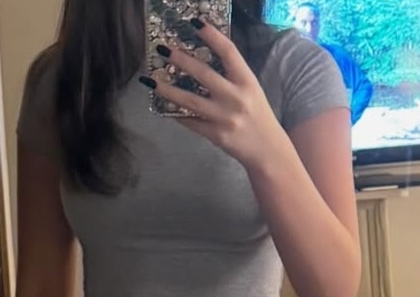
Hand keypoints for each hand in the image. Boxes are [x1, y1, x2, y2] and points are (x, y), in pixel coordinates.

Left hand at [143, 20, 284, 169]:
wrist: (268, 150)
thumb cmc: (258, 116)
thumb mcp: (252, 91)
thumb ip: (232, 77)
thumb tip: (203, 61)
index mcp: (247, 82)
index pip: (229, 52)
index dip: (212, 35)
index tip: (195, 23)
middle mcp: (236, 98)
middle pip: (204, 74)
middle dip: (181, 59)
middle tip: (163, 49)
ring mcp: (225, 118)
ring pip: (190, 100)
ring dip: (168, 90)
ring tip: (151, 81)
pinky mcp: (216, 135)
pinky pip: (191, 122)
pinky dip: (177, 114)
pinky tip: (164, 107)